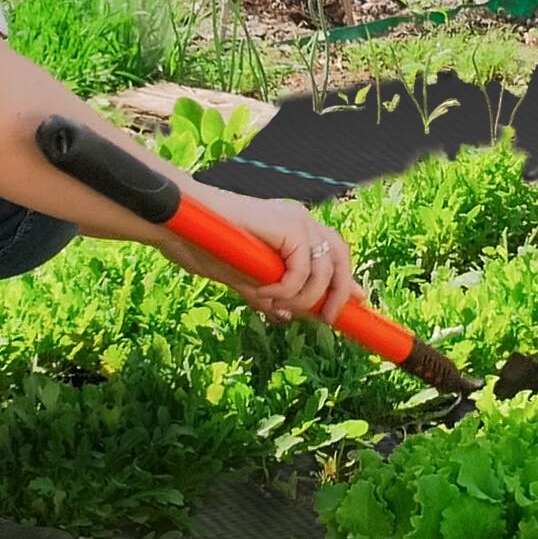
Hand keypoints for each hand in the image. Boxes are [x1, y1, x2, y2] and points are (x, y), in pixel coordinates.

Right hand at [162, 197, 358, 323]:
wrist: (180, 223)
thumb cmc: (205, 245)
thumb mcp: (242, 278)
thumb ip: (266, 295)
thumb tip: (284, 317)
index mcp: (292, 229)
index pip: (332, 254)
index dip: (346, 280)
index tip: (357, 302)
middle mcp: (300, 221)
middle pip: (341, 257)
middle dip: (339, 292)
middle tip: (327, 319)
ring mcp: (296, 220)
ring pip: (324, 268)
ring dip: (304, 297)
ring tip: (276, 305)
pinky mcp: (288, 224)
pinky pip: (303, 268)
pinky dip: (288, 288)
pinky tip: (265, 292)